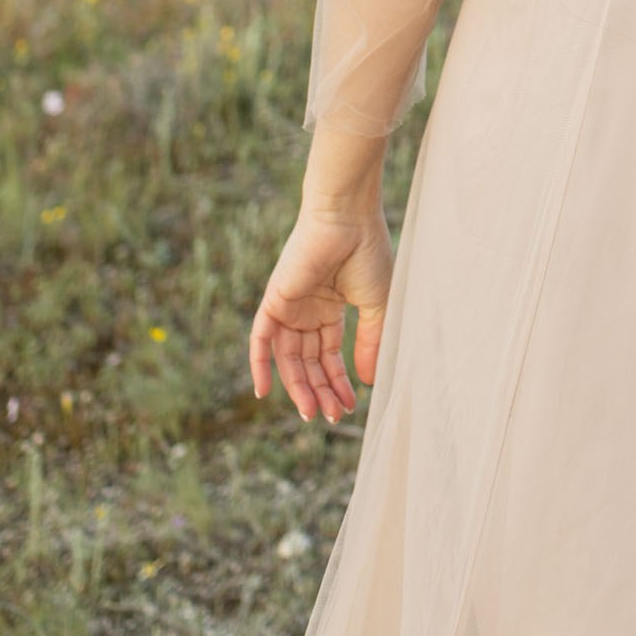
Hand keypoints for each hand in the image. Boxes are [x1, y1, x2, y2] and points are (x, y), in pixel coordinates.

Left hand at [248, 207, 393, 422]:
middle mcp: (307, 310)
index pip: (329, 355)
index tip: (350, 406)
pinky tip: (264, 392)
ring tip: (313, 412)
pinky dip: (259, 364)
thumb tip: (371, 381)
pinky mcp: (274, 299)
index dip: (339, 381)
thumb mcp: (376, 306)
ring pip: (288, 357)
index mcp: (331, 308)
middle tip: (331, 417)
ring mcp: (290, 306)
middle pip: (309, 361)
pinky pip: (260, 338)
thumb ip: (370, 343)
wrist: (348, 219)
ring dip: (299, 386)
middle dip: (320, 390)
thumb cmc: (367, 253)